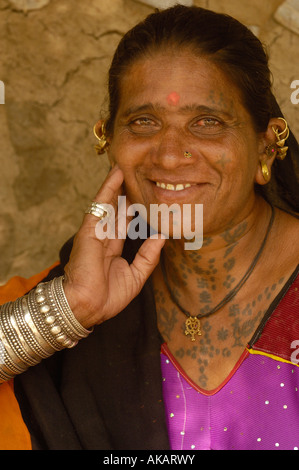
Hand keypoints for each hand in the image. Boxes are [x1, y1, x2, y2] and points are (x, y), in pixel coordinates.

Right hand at [63, 165, 164, 328]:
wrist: (87, 307)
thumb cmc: (107, 297)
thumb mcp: (136, 276)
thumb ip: (149, 256)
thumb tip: (162, 237)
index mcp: (111, 249)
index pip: (125, 225)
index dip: (135, 211)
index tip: (147, 199)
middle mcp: (103, 237)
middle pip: (118, 210)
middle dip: (128, 194)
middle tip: (140, 176)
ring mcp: (95, 231)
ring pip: (109, 202)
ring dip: (119, 184)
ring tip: (130, 166)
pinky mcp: (89, 229)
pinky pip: (100, 204)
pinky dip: (109, 187)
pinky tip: (117, 173)